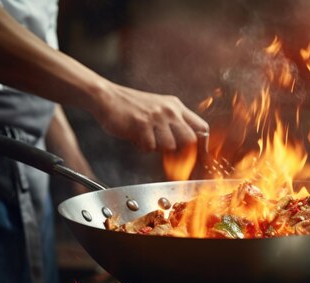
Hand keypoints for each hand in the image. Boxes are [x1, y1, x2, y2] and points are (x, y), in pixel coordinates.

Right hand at [92, 82, 208, 151]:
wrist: (107, 97)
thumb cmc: (132, 107)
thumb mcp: (158, 109)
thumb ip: (172, 124)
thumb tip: (186, 149)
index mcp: (176, 106)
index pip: (201, 127)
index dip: (203, 146)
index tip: (200, 158)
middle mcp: (169, 110)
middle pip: (190, 140)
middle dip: (183, 153)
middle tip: (171, 157)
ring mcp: (156, 117)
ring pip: (170, 146)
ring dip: (158, 149)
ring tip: (147, 140)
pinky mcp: (141, 124)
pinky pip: (150, 147)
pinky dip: (143, 147)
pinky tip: (136, 137)